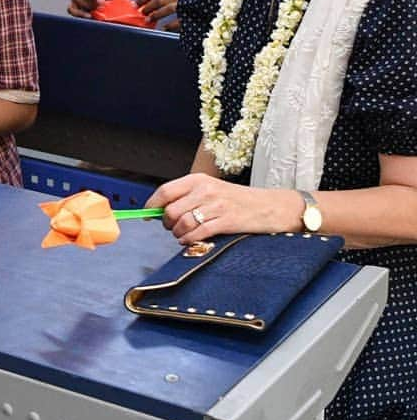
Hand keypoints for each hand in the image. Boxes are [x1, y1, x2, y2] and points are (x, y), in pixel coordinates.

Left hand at [137, 0, 186, 23]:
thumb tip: (150, 2)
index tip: (135, 4)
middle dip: (148, 7)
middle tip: (142, 13)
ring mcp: (188, 2)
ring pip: (168, 8)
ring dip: (156, 15)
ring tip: (148, 20)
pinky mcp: (194, 12)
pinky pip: (180, 20)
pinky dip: (170, 25)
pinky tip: (164, 28)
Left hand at [146, 173, 302, 244]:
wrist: (271, 206)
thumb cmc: (238, 200)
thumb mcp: (211, 189)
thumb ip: (187, 196)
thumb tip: (160, 210)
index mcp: (199, 180)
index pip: (165, 191)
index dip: (152, 205)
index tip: (147, 214)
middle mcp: (206, 190)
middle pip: (170, 210)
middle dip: (167, 223)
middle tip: (172, 227)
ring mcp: (216, 206)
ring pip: (182, 223)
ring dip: (178, 234)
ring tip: (183, 234)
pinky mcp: (226, 221)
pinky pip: (197, 234)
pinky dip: (189, 240)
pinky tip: (190, 240)